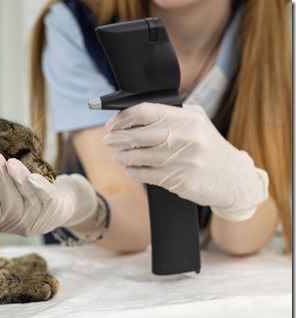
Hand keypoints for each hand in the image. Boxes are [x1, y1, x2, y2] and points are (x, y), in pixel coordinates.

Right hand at [0, 152, 97, 235]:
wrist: (64, 201)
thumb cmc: (30, 192)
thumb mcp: (12, 192)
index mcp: (2, 221)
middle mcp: (19, 224)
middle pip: (7, 201)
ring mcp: (38, 219)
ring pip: (26, 198)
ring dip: (18, 179)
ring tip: (10, 161)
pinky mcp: (56, 211)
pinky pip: (46, 198)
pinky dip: (39, 187)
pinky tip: (32, 176)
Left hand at [103, 102, 267, 221]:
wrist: (234, 179)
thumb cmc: (208, 148)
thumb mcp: (196, 123)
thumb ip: (169, 116)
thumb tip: (131, 116)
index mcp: (187, 118)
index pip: (144, 112)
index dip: (123, 118)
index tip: (112, 125)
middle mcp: (186, 136)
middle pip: (137, 135)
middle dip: (117, 139)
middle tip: (108, 141)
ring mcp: (183, 159)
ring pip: (138, 157)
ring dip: (123, 157)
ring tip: (118, 157)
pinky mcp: (179, 180)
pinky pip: (146, 175)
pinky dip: (134, 172)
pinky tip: (131, 170)